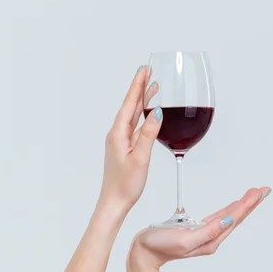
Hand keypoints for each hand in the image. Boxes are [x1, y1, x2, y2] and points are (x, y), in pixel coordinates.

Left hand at [99, 66, 161, 210]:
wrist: (114, 202)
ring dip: (142, 101)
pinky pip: (134, 126)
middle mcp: (117, 134)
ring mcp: (120, 141)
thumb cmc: (126, 184)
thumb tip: (157, 112)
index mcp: (118, 133)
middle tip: (148, 71)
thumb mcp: (141, 158)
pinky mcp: (124, 148)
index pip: (130, 103)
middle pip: (130, 105)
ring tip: (152, 87)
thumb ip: (149, 134)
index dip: (137, 85)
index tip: (143, 69)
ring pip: (133, 115)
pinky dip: (142, 116)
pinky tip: (149, 114)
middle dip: (140, 88)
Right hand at [128, 187, 271, 268]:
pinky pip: (217, 218)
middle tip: (264, 189)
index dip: (247, 204)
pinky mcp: (196, 230)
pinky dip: (228, 209)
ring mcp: (205, 234)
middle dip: (250, 203)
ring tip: (253, 194)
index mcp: (210, 240)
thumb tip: (229, 220)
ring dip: (242, 205)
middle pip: (236, 217)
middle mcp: (211, 238)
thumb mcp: (185, 239)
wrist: (143, 253)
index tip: (258, 192)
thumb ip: (208, 231)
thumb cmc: (159, 245)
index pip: (234, 218)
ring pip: (229, 216)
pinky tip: (233, 206)